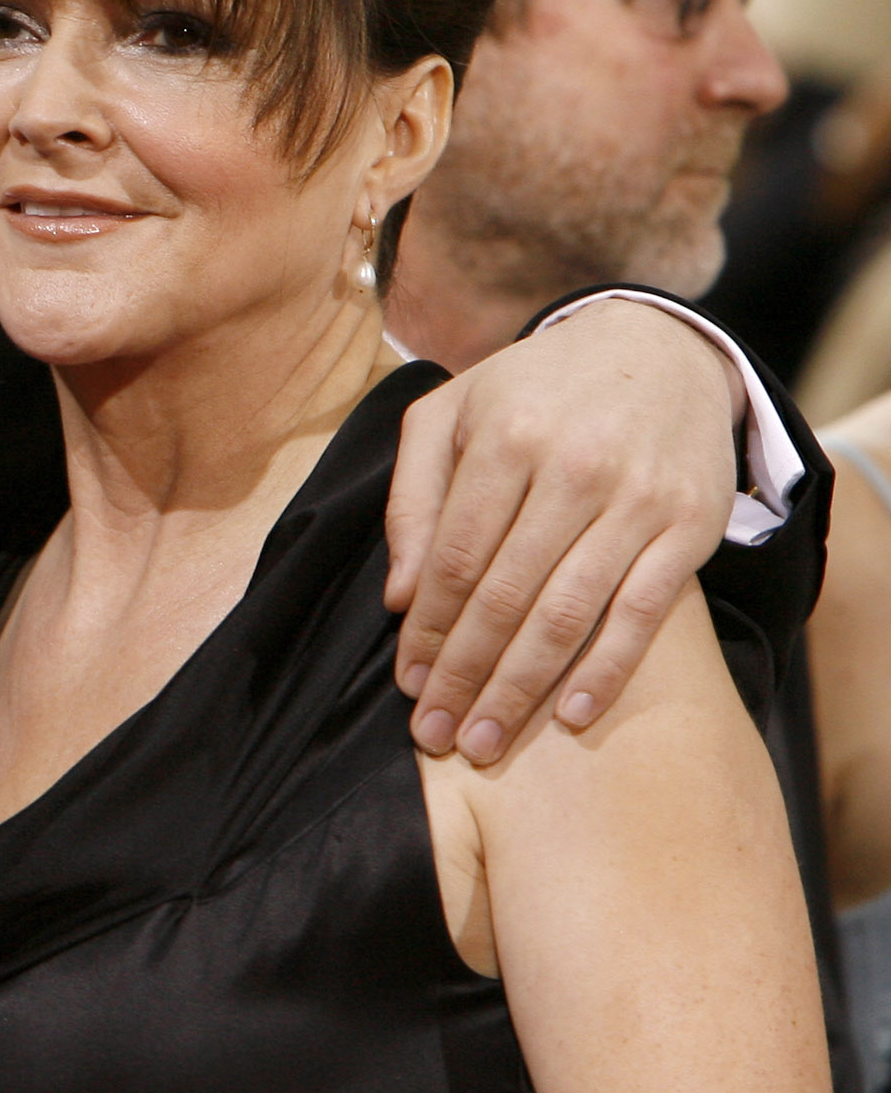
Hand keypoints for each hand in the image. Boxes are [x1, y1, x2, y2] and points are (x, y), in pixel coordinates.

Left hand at [384, 299, 741, 762]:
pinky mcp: (692, 527)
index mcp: (505, 439)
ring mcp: (638, 500)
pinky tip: (573, 715)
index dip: (427, 629)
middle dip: (464, 674)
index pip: (453, 557)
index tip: (408, 683)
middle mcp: (573, 469)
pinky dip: (607, 670)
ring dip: (522, 688)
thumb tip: (400, 595)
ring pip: (568, 614)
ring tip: (486, 741)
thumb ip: (413, 498)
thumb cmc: (532, 391)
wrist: (659, 352)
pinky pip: (643, 614)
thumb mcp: (452, 414)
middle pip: (505, 595)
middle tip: (436, 735)